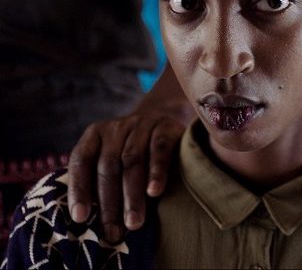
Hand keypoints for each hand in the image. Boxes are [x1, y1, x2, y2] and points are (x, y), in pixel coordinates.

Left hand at [67, 112, 183, 241]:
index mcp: (95, 135)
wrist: (167, 123)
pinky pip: (159, 150)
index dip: (79, 189)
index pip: (81, 161)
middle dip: (109, 202)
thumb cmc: (135, 153)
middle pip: (108, 166)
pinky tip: (154, 192)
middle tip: (113, 232)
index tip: (80, 218)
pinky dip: (156, 172)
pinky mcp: (166, 127)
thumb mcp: (113, 160)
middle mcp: (116, 128)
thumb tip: (86, 222)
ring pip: (133, 161)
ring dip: (132, 195)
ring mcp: (142, 124)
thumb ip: (99, 182)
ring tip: (134, 223)